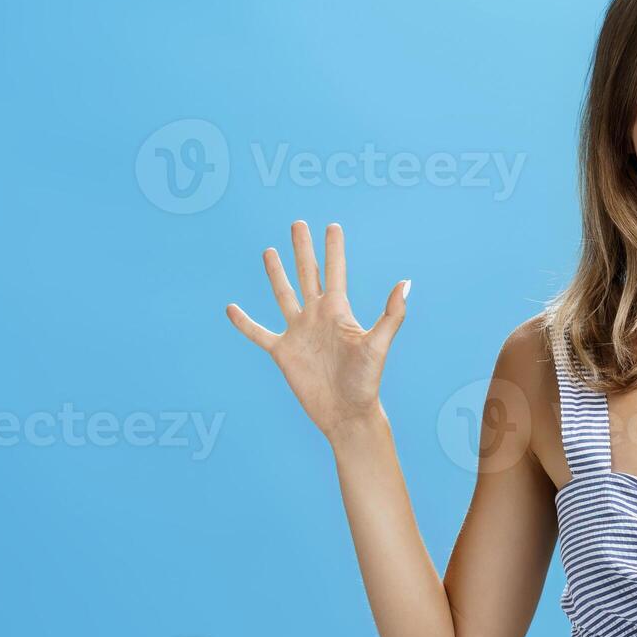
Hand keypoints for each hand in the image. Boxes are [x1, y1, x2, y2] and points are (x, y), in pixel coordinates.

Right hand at [225, 220, 409, 442]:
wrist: (346, 413)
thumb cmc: (366, 380)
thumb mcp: (378, 344)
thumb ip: (391, 314)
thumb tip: (406, 282)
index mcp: (338, 311)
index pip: (335, 271)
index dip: (333, 249)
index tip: (332, 226)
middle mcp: (317, 317)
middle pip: (307, 274)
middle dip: (302, 249)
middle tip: (297, 223)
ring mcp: (299, 333)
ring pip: (284, 295)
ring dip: (276, 273)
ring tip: (269, 250)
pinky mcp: (283, 352)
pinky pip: (259, 333)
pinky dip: (244, 322)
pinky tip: (231, 309)